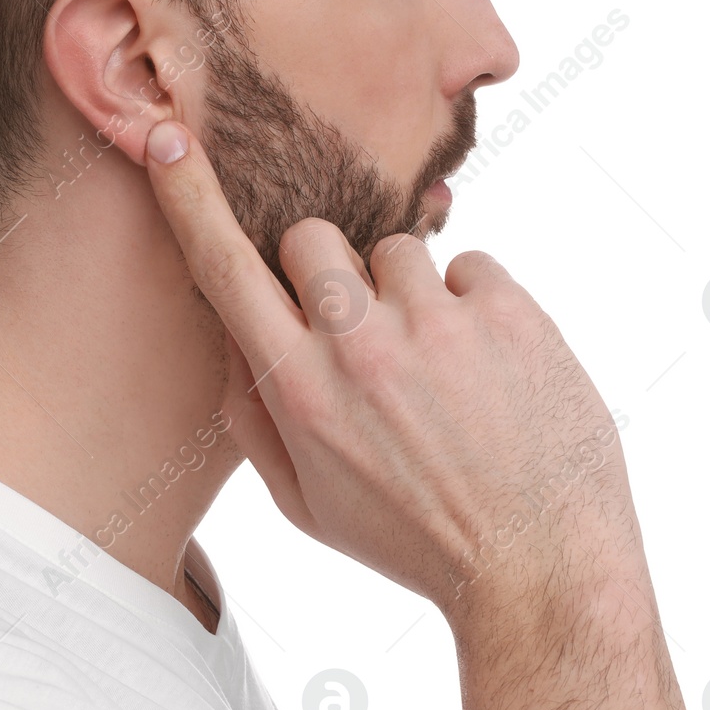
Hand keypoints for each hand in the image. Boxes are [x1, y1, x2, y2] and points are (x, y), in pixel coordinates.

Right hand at [143, 118, 639, 619]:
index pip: (224, 268)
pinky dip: (476, 305)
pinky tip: (489, 369)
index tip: (168, 138)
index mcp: (299, 390)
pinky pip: (470, 262)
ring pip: (396, 247)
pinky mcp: (509, 312)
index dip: (188, 195)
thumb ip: (253, 417)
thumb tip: (229, 341)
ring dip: (409, 294)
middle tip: (363, 328)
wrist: (541, 571)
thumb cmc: (415, 540)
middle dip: (327, 269)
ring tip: (441, 367)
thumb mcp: (307, 505)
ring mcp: (437, 324)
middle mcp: (358, 346)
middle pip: (311, 236)